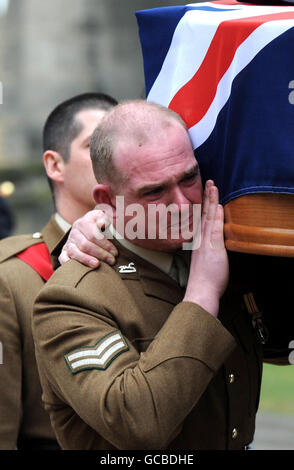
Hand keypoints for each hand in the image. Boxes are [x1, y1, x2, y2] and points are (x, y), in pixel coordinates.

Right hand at [58, 209, 117, 267]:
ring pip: (74, 252)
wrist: (85, 226)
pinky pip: (63, 258)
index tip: (115, 252)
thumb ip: (105, 219)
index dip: (105, 245)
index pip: (94, 235)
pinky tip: (78, 269)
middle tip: (112, 261)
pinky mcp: (64, 251)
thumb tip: (104, 224)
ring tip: (97, 265)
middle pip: (85, 245)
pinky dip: (68, 263)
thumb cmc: (98, 224)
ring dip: (86, 260)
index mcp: (84, 222)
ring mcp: (69, 242)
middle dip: (100, 254)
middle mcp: (74, 232)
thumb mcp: (102, 217)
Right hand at [183, 180, 228, 316]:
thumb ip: (206, 251)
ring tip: (212, 186)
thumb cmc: (203, 281)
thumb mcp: (204, 262)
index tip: (206, 193)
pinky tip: (218, 205)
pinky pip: (214, 228)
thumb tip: (209, 246)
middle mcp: (200, 240)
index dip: (204, 205)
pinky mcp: (212, 248)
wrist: (200, 291)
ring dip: (211, 200)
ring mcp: (205, 243)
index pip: (202, 219)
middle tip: (208, 182)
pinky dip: (216, 216)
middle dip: (206, 197)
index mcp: (199, 242)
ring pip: (208, 217)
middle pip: (203, 213)